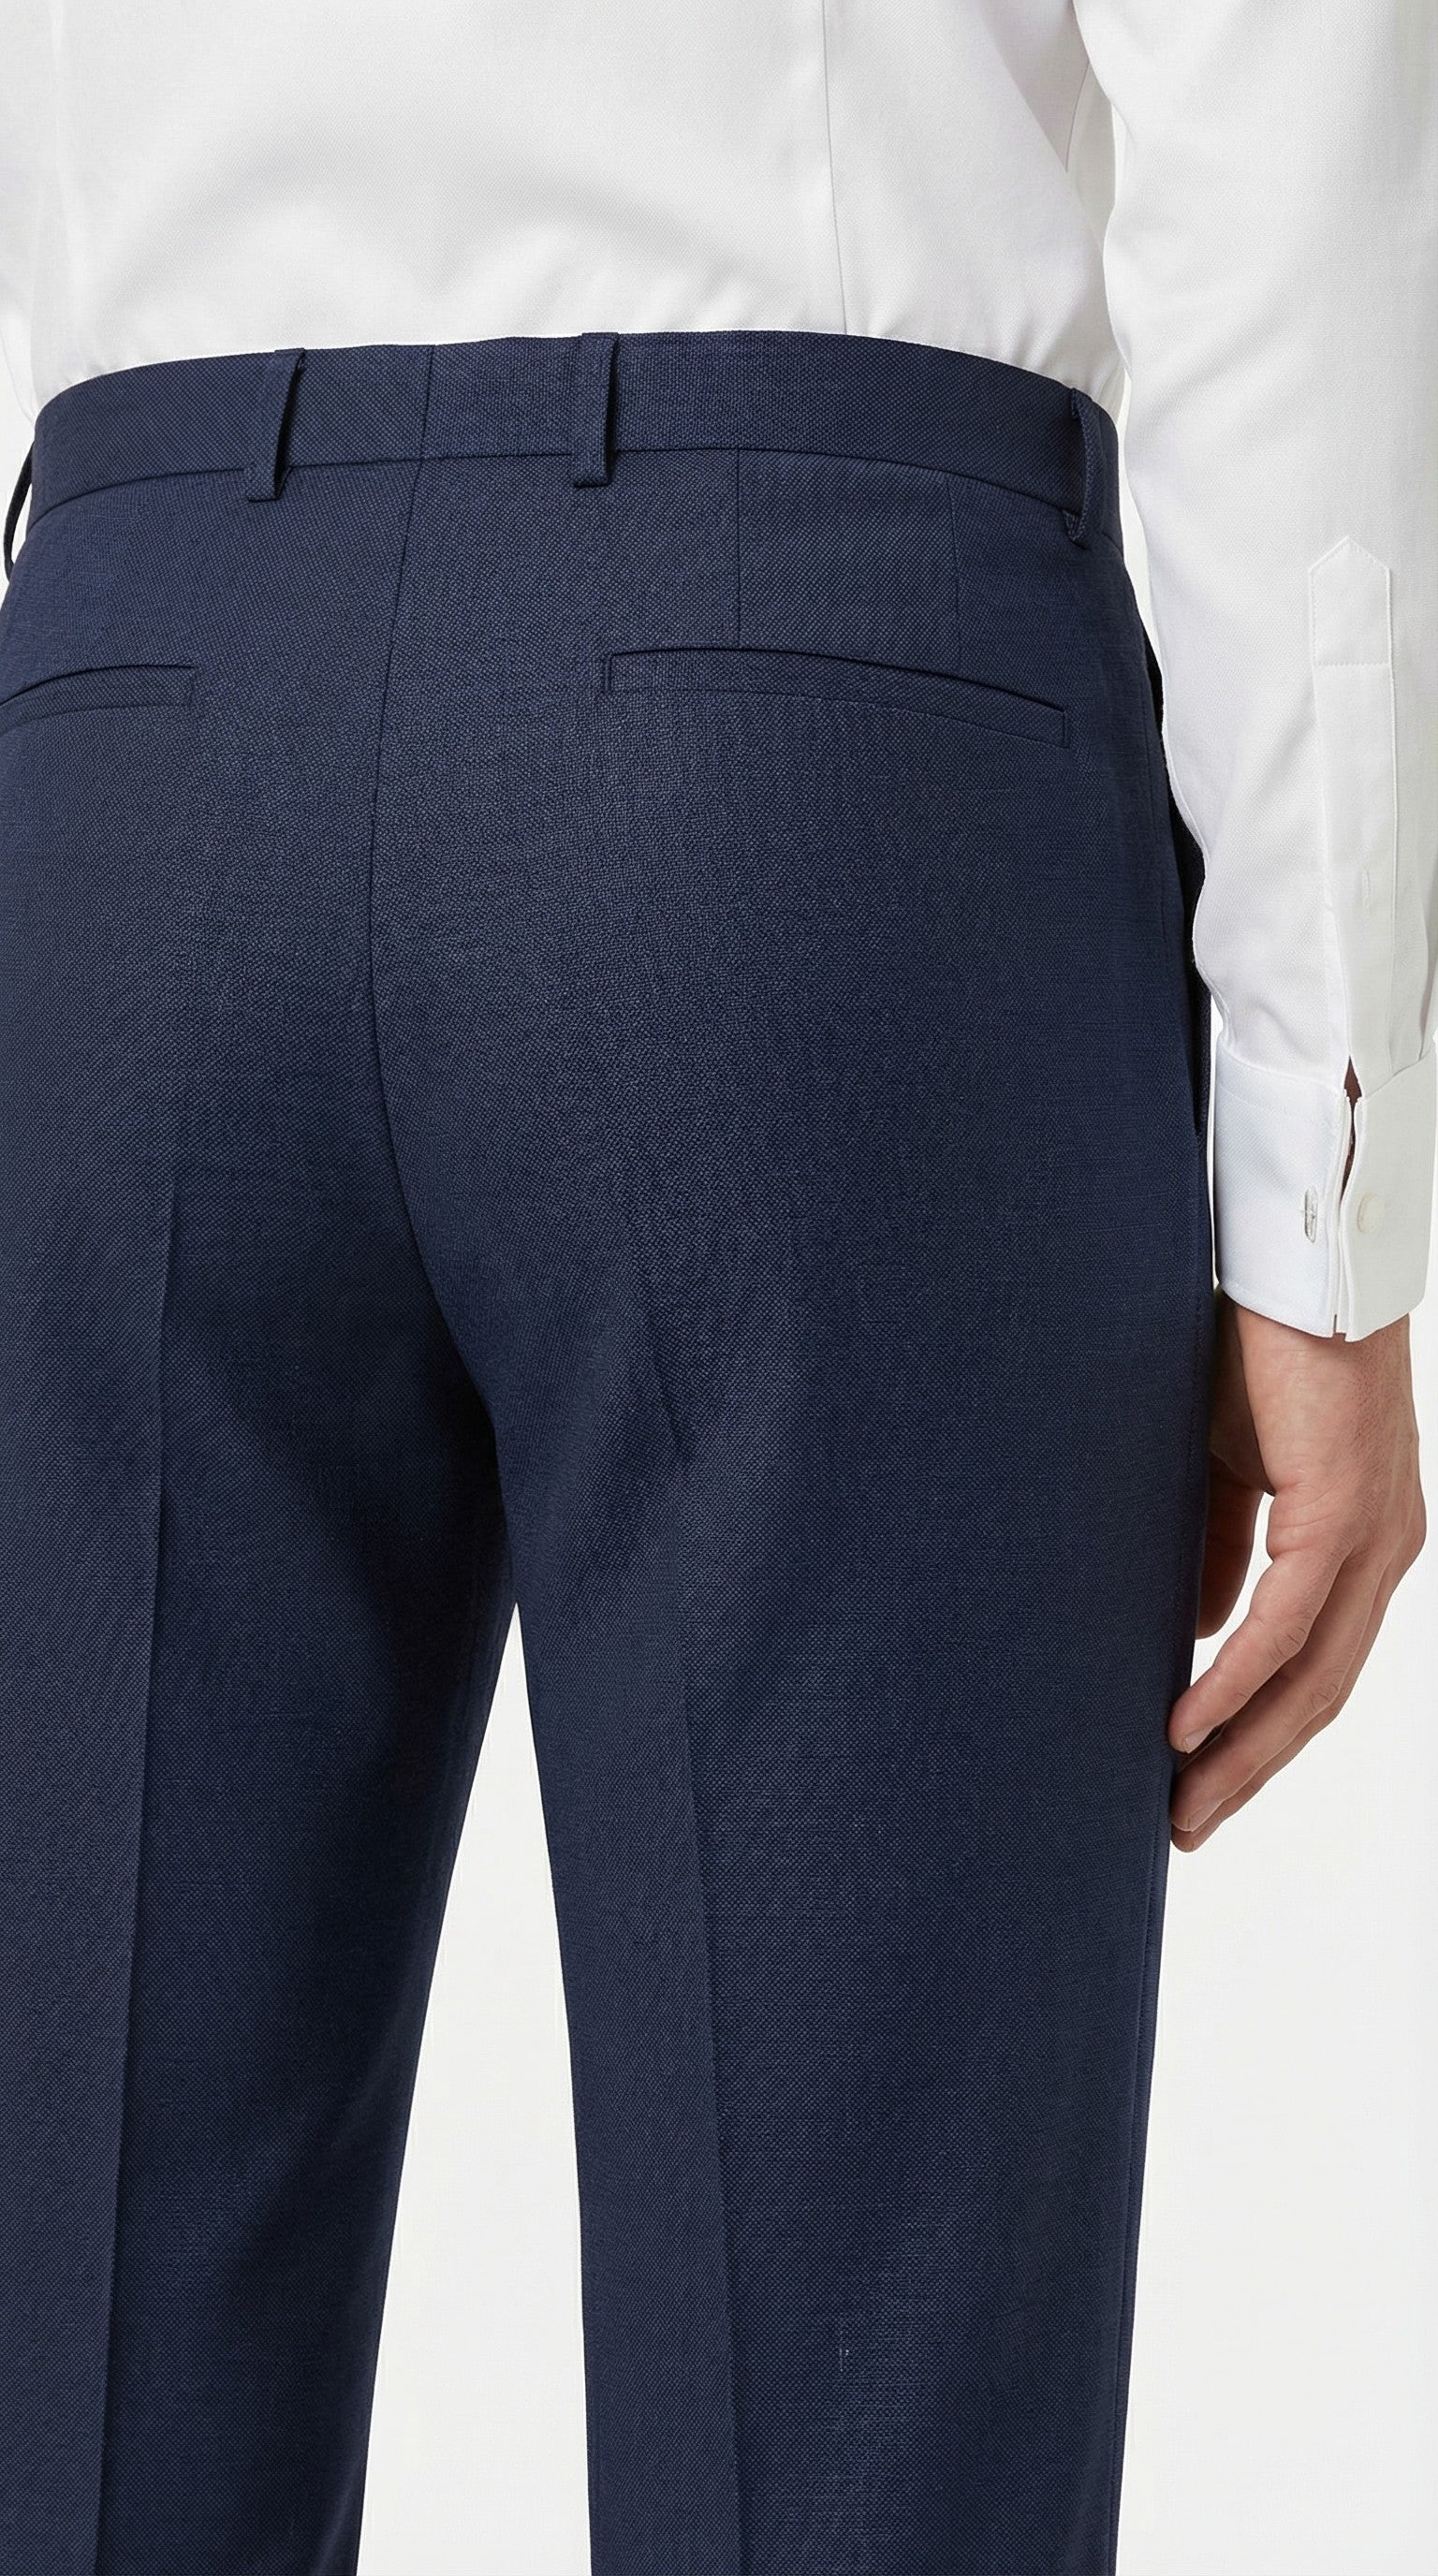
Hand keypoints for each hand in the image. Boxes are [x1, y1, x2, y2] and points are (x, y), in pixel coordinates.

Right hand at [1168, 1290, 1425, 1849]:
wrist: (1288, 1261)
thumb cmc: (1258, 1348)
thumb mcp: (1229, 1470)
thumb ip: (1225, 1551)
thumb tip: (1204, 1637)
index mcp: (1360, 1541)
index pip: (1314, 1666)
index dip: (1259, 1734)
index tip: (1198, 1784)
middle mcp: (1383, 1549)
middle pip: (1319, 1694)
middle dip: (1249, 1769)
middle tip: (1184, 1826)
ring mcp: (1372, 1534)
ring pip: (1312, 1675)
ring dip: (1242, 1748)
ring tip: (1183, 1801)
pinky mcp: (1341, 1509)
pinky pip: (1287, 1621)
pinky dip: (1237, 1679)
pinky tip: (1187, 1725)